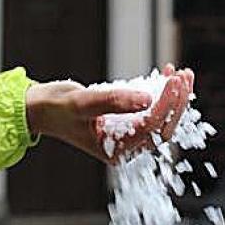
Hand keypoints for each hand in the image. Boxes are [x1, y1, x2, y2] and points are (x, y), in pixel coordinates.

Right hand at [25, 65, 193, 163]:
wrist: (41, 107)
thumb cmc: (56, 108)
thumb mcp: (82, 103)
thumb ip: (113, 101)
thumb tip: (146, 99)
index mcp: (115, 151)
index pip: (150, 128)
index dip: (166, 104)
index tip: (174, 81)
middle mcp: (125, 146)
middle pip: (162, 126)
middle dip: (176, 101)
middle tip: (184, 76)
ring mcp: (127, 134)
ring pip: (161, 118)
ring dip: (173, 97)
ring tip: (181, 73)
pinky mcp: (127, 121)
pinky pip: (151, 110)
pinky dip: (161, 93)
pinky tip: (166, 75)